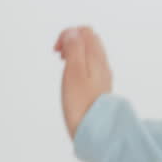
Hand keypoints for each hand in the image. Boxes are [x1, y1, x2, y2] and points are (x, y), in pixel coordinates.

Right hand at [54, 26, 113, 140]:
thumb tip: (72, 31)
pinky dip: (77, 65)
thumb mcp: (74, 71)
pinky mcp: (98, 87)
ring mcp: (101, 76)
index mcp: (97, 58)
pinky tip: (70, 78)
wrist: (95, 130)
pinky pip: (89, 67)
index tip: (58, 51)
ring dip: (73, 53)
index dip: (68, 35)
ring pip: (88, 54)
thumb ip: (74, 48)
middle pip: (89, 40)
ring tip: (63, 65)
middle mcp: (102, 65)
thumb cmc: (81, 103)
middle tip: (60, 56)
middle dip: (71, 42)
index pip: (86, 31)